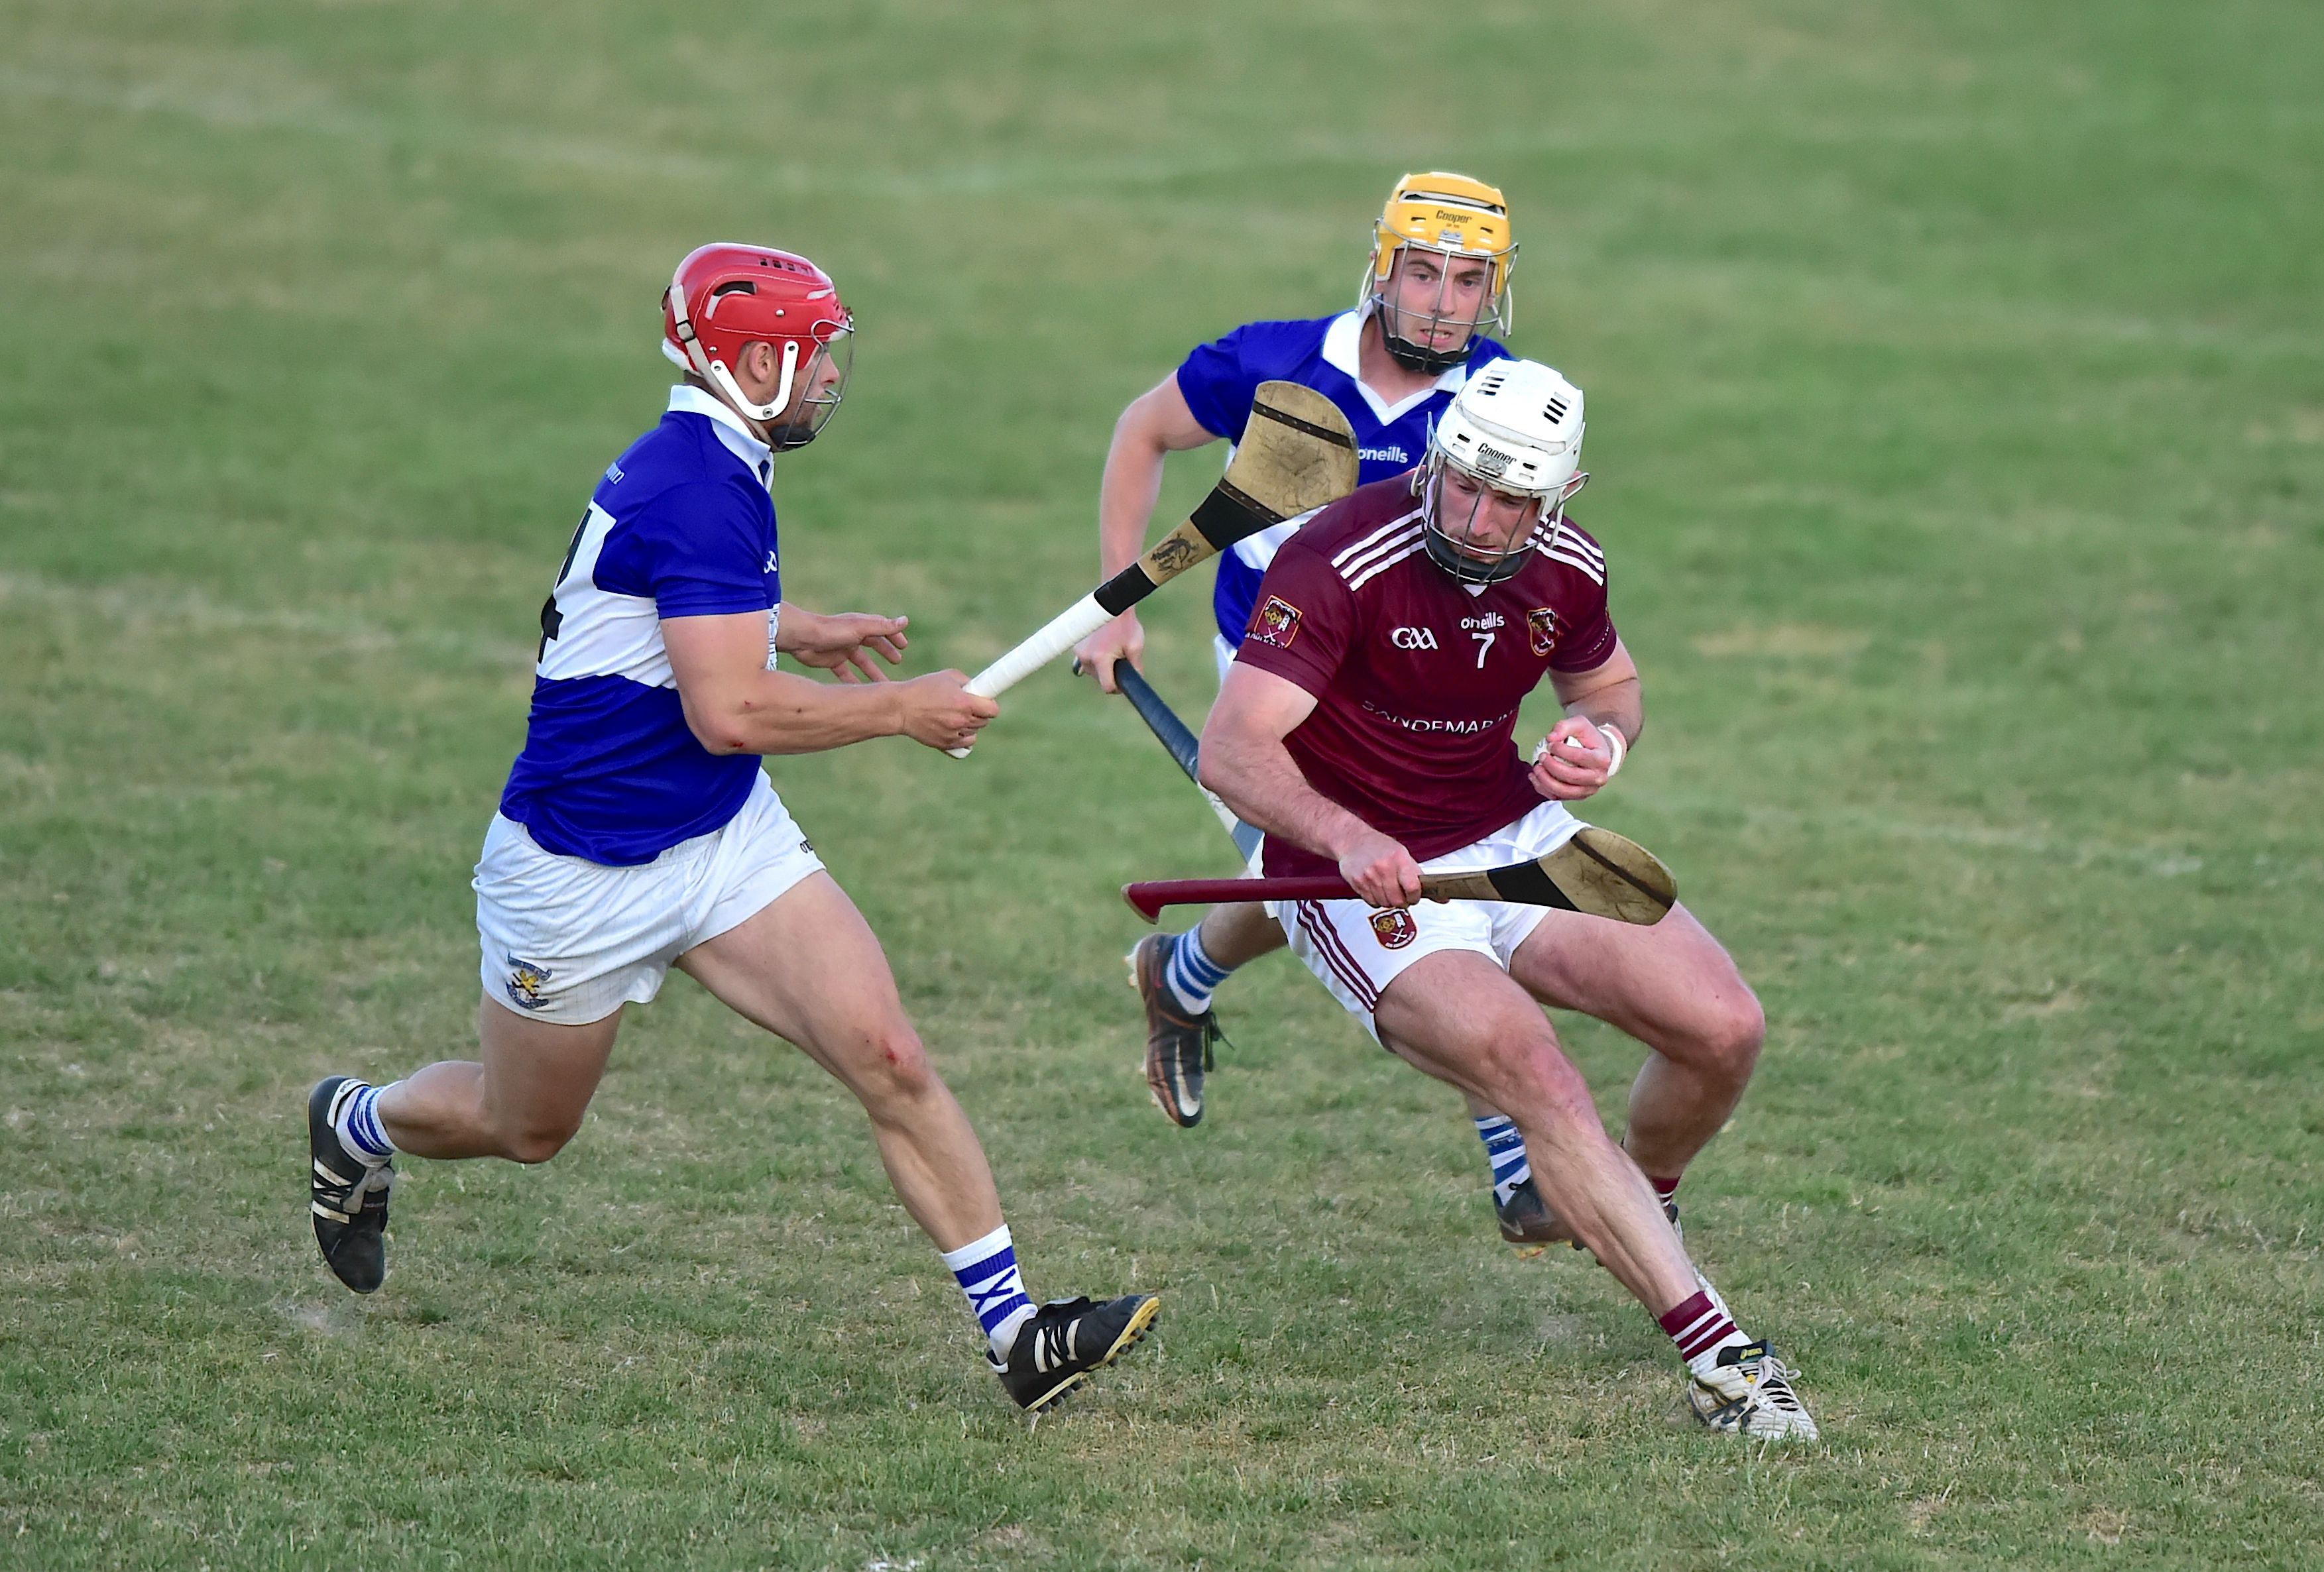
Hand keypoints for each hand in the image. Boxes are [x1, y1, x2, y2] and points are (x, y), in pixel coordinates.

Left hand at [787, 612, 909, 682]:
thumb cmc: (831, 630)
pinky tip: (861, 693)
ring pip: (862, 662)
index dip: (893, 636)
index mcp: (861, 625)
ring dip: (873, 672)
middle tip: (897, 662)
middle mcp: (852, 636)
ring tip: (884, 685)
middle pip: (873, 645)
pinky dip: (854, 682)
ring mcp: (842, 649)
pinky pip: (846, 673)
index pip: (882, 629)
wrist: (801, 638)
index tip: (904, 646)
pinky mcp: (831, 661)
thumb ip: (883, 627)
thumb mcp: (861, 629)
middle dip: (885, 652)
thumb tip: (906, 620)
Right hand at [896, 669, 999, 751]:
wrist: (900, 708)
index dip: (990, 705)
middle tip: (966, 705)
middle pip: (985, 721)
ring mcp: (954, 735)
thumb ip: (967, 682)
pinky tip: (953, 727)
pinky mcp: (946, 744)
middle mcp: (961, 721)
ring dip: (970, 725)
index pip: (993, 710)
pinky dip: (963, 737)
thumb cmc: (922, 688)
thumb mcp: (947, 676)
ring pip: (974, 733)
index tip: (985, 702)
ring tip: (954, 715)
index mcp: (964, 703)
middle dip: (979, 713)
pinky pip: (965, 744)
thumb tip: (978, 688)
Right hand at [1072, 610, 1144, 693]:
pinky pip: (1086, 662)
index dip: (1118, 687)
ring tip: (1111, 649)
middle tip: (1120, 657)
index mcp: (1100, 659)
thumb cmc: (1126, 624)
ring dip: (1102, 667)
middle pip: (1100, 679)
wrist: (1111, 604)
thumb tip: (1135, 683)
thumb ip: (1136, 668)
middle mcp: (1086, 658)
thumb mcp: (1136, 646)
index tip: (1124, 680)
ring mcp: (1079, 652)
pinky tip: (1102, 647)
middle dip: (1110, 673)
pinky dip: (1095, 659)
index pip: (1107, 687)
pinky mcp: (1076, 647)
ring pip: (1092, 672)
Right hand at [1337, 827, 1422, 907]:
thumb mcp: (1401, 852)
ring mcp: (1370, 876)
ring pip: (1385, 903)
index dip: (1415, 896)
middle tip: (1401, 896)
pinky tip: (1377, 890)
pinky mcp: (1358, 883)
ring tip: (1388, 890)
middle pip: (1398, 900)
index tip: (1414, 897)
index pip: (1412, 887)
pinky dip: (1377, 900)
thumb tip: (1425, 888)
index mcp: (1399, 859)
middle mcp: (1384, 867)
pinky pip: (1372, 902)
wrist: (1353, 840)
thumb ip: (1413, 871)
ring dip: (1389, 901)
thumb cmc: (1378, 845)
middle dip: (1402, 901)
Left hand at [1530, 717, 1611, 800]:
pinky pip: (1557, 797)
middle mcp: (1598, 779)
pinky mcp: (1576, 797)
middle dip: (1552, 767)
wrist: (1594, 753)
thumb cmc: (1587, 737)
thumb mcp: (1579, 724)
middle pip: (1572, 777)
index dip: (1562, 751)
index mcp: (1602, 760)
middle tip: (1541, 756)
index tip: (1550, 744)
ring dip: (1545, 780)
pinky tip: (1534, 777)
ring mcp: (1588, 790)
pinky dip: (1543, 788)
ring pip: (1564, 791)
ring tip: (1536, 768)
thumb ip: (1564, 726)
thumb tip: (1549, 738)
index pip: (1581, 757)